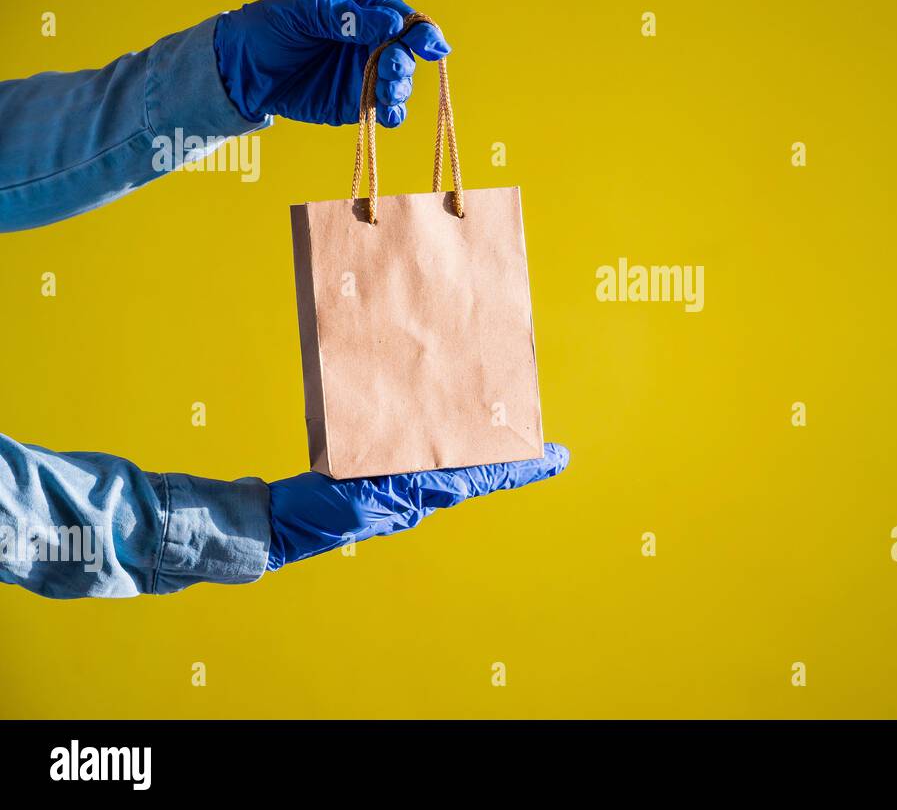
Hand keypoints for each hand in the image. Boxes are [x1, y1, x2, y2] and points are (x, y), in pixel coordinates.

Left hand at [213, 0, 449, 126]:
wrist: (241, 69)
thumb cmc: (269, 28)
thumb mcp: (303, 13)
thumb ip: (345, 17)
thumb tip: (391, 22)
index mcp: (363, 12)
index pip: (401, 18)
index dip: (420, 30)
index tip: (429, 43)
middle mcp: (372, 43)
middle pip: (406, 53)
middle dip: (405, 61)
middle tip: (391, 68)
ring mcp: (368, 75)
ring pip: (401, 84)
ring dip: (400, 88)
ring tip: (386, 92)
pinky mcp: (358, 104)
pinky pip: (386, 112)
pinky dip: (392, 115)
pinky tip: (386, 115)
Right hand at [265, 444, 569, 569]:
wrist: (276, 526)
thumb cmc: (315, 512)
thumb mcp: (364, 497)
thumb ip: (404, 488)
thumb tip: (451, 483)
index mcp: (418, 496)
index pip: (481, 477)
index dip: (519, 468)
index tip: (556, 459)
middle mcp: (416, 497)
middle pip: (473, 472)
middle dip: (507, 460)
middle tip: (544, 447)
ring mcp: (398, 493)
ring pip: (450, 468)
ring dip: (475, 454)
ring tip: (501, 434)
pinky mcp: (379, 486)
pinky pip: (420, 466)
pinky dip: (437, 452)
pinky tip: (438, 436)